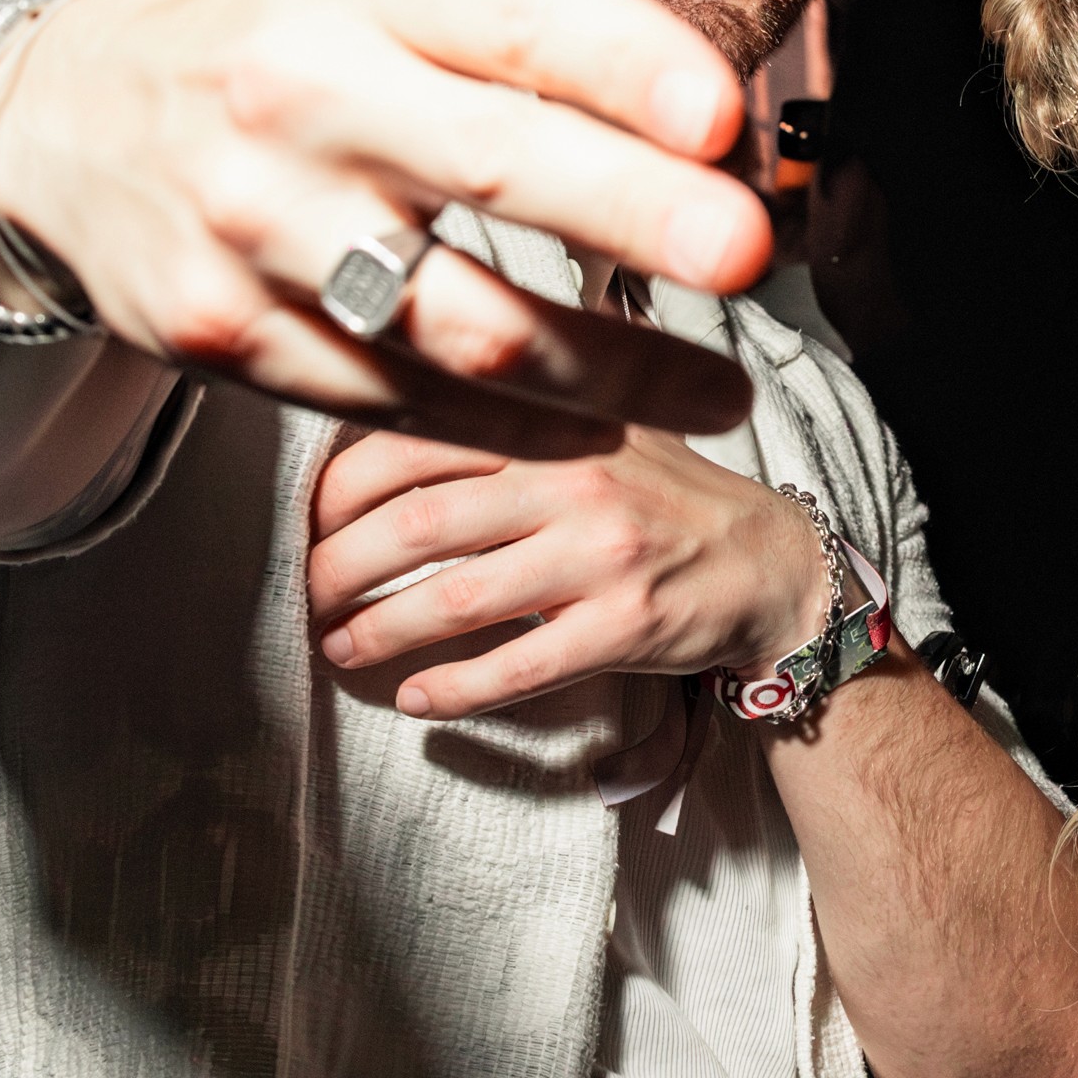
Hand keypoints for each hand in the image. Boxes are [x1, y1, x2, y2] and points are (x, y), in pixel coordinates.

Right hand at [0, 0, 771, 443]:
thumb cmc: (269, 11)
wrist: (65, 129)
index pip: (507, 17)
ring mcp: (263, 230)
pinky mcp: (233, 339)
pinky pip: (397, 396)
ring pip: (451, 317)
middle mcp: (301, 100)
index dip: (620, 65)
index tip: (726, 113)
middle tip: (752, 251)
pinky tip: (607, 420)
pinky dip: (511, 422)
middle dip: (630, 215)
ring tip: (724, 385)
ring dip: (602, 362)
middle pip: (488, 169)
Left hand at [305, 418, 831, 718]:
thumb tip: (399, 379)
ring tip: (341, 648)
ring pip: (457, 598)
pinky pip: (519, 665)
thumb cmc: (665, 496)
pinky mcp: (624, 626)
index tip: (308, 524)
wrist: (769, 562)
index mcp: (551, 419)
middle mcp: (571, 477)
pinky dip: (455, 688)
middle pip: (416, 524)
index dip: (339, 489)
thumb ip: (517, 401)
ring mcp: (600, 554)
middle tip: (308, 597)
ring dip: (380, 631)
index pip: (412, 440)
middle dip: (339, 569)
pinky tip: (417, 698)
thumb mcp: (601, 418)